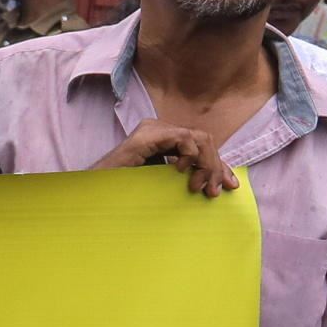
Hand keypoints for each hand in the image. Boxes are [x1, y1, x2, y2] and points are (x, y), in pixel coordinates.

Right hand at [97, 120, 234, 197]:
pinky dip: (189, 156)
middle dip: (215, 166)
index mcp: (163, 139)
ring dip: (206, 164)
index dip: (218, 165)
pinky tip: (180, 171)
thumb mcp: (163, 183)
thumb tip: (217, 183)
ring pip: (198, 138)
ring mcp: (152, 130)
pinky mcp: (146, 137)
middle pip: (204, 140)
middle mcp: (159, 130)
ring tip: (199, 186)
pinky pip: (182, 139)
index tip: (229, 186)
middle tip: (215, 191)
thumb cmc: (126, 193)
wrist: (97, 196)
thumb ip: (184, 177)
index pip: (201, 145)